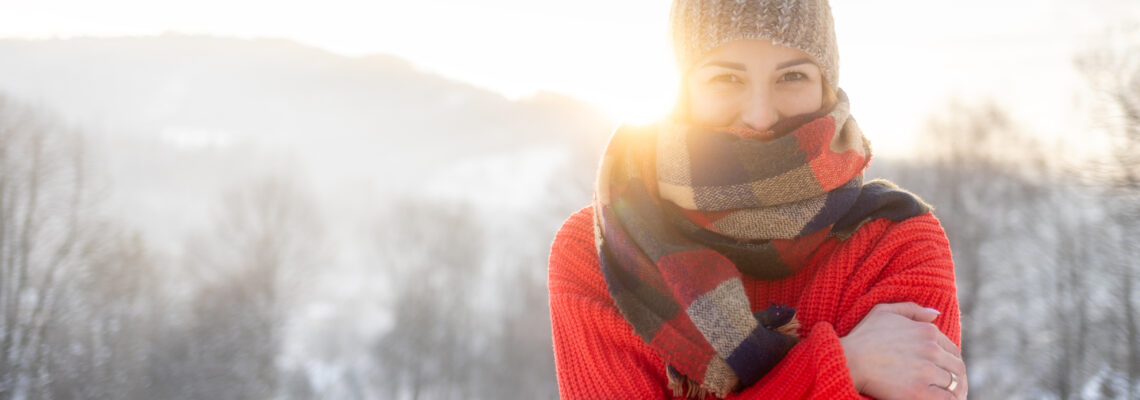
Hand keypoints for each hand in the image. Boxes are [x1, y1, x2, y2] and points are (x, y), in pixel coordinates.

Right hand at [840, 302, 967, 399]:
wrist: (846, 360)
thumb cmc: (862, 336)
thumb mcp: (884, 311)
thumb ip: (912, 309)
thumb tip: (935, 314)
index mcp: (927, 331)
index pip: (953, 349)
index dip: (952, 362)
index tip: (947, 371)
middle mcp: (931, 350)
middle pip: (957, 368)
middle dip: (958, 379)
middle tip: (954, 389)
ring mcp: (926, 371)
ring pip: (954, 385)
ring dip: (956, 392)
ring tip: (952, 398)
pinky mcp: (919, 392)